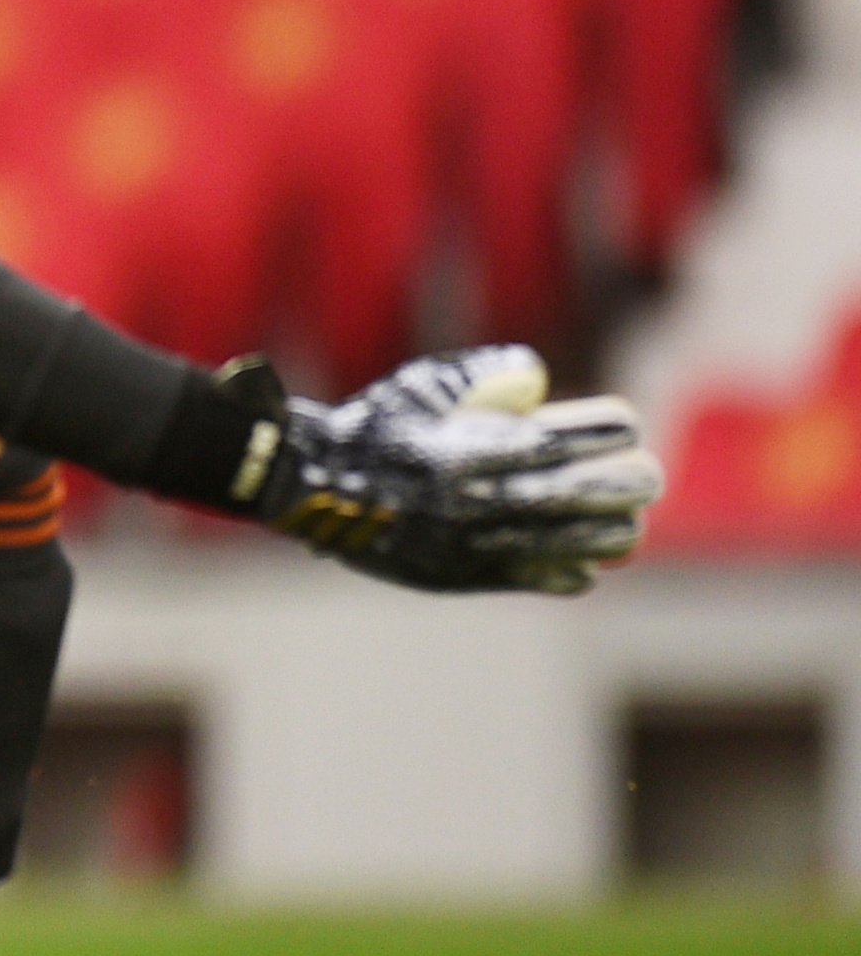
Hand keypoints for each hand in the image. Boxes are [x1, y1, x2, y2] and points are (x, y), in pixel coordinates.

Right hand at [238, 345, 660, 592]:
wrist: (310, 487)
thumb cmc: (371, 427)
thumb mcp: (422, 386)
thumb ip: (485, 377)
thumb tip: (539, 379)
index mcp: (476, 446)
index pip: (572, 439)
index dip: (609, 429)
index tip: (623, 424)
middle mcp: (485, 498)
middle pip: (592, 493)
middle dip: (629, 480)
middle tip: (645, 474)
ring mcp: (479, 541)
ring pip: (581, 543)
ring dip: (612, 528)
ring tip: (624, 520)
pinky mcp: (467, 574)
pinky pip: (545, 577)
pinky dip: (572, 567)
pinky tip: (582, 557)